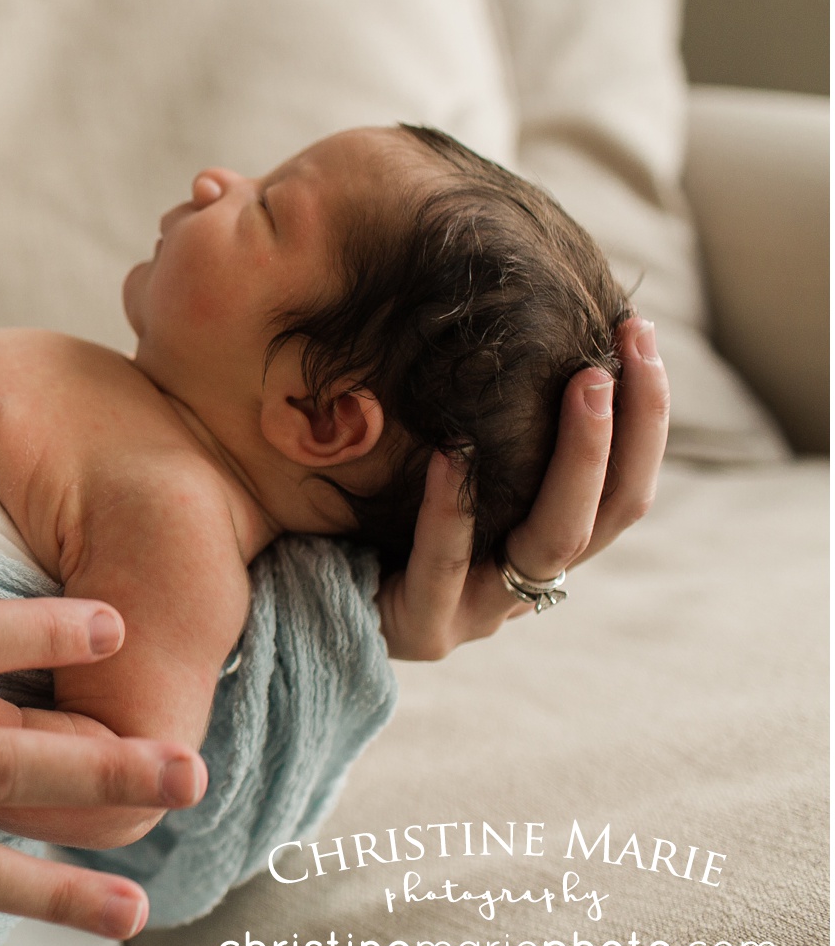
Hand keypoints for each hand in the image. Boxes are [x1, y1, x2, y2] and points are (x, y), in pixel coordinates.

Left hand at [379, 315, 668, 658]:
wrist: (300, 595)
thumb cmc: (366, 516)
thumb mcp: (435, 464)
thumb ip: (477, 422)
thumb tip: (504, 317)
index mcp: (541, 541)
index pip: (624, 483)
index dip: (645, 413)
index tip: (641, 331)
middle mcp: (528, 579)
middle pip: (613, 510)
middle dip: (631, 425)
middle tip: (626, 348)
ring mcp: (480, 610)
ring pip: (554, 540)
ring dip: (578, 458)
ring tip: (582, 383)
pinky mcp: (424, 627)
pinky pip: (444, 566)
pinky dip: (453, 509)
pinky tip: (453, 453)